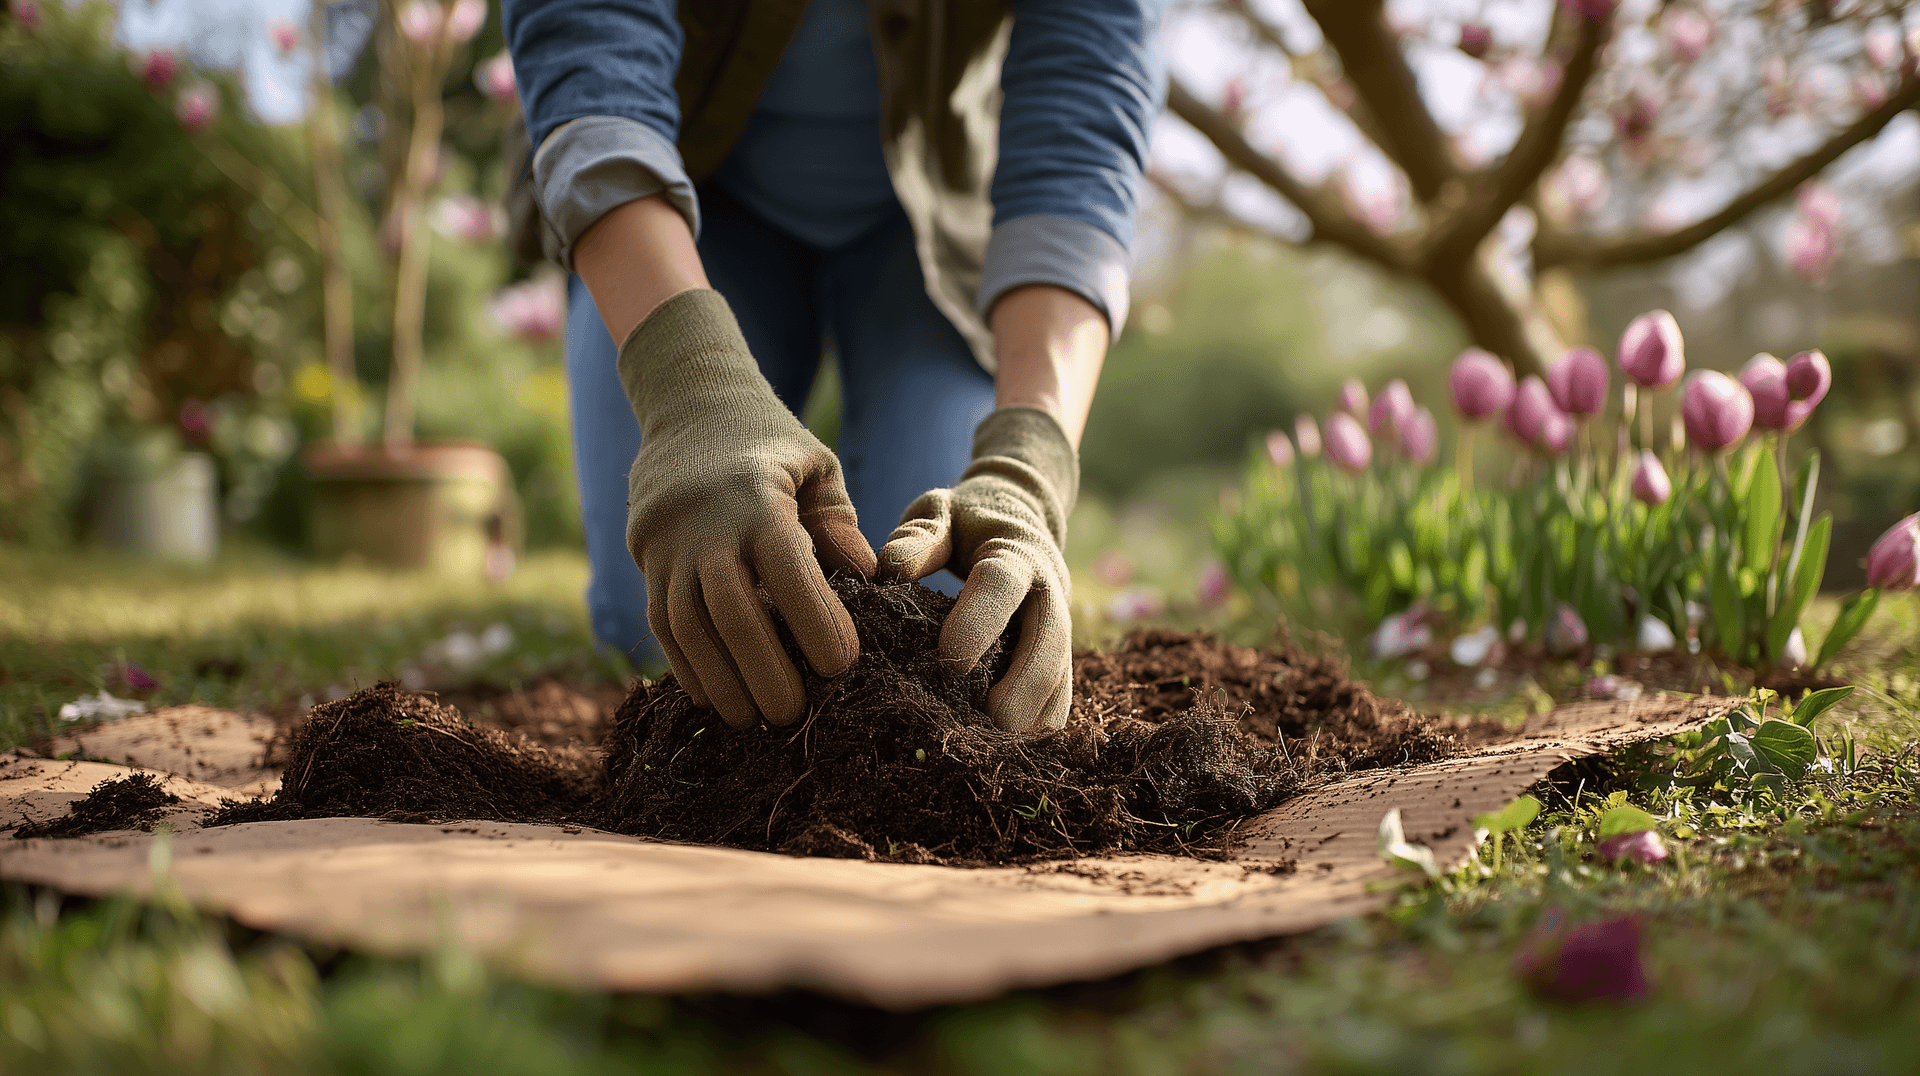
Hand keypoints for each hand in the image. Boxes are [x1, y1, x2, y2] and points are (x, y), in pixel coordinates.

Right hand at [621, 290, 875, 726]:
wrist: (687, 404)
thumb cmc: (771, 443)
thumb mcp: (817, 466)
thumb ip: (840, 526)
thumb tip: (871, 584)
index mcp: (756, 499)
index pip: (785, 569)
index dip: (813, 622)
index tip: (843, 666)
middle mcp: (704, 524)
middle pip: (730, 610)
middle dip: (764, 670)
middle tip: (795, 715)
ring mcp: (666, 544)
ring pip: (686, 626)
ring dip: (721, 680)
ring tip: (754, 720)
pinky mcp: (643, 558)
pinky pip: (660, 624)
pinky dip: (686, 666)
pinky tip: (716, 697)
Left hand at [878, 408, 1077, 730]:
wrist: (1020, 515)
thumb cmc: (966, 519)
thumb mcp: (939, 511)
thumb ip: (918, 536)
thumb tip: (889, 568)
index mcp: (1016, 553)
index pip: (1004, 587)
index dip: (979, 623)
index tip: (948, 660)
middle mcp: (1048, 595)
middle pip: (1049, 647)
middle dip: (1018, 691)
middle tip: (978, 727)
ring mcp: (1060, 631)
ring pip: (1061, 685)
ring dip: (1030, 722)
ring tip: (986, 751)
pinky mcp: (1059, 660)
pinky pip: (1058, 702)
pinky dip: (1034, 731)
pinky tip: (999, 753)